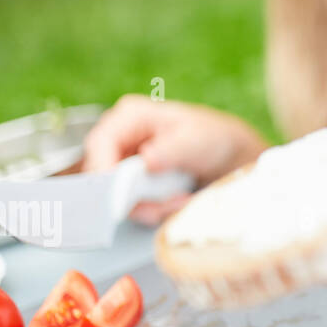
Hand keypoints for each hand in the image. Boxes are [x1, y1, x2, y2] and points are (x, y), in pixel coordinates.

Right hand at [81, 96, 269, 224]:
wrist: (226, 157)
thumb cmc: (211, 137)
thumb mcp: (196, 139)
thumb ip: (171, 149)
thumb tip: (146, 159)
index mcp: (130, 116)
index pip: (100, 143)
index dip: (104, 170)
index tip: (121, 195)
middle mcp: (119, 138)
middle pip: (102, 176)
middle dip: (134, 196)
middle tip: (166, 204)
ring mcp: (122, 163)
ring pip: (116, 196)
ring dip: (149, 207)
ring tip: (180, 200)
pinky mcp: (129, 185)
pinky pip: (131, 206)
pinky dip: (154, 210)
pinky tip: (177, 202)